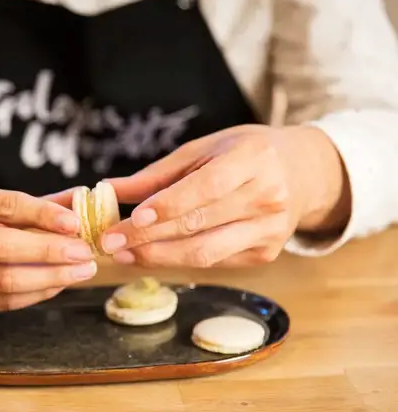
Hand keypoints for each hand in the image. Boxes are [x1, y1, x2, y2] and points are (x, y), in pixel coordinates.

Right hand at [0, 177, 96, 313]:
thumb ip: (35, 203)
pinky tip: (58, 283)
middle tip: (85, 252)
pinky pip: (3, 302)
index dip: (43, 215)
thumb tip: (82, 202)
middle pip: (2, 247)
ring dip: (51, 277)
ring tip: (81, 271)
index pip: (4, 205)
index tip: (76, 223)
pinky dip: (36, 294)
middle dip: (51, 251)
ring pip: (5, 281)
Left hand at [100, 125, 349, 267]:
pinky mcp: (265, 254)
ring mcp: (270, 230)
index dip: (168, 205)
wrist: (301, 174)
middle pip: (200, 224)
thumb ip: (158, 174)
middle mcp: (268, 196)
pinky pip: (214, 262)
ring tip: (124, 254)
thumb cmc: (245, 155)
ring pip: (205, 252)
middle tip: (110, 242)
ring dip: (159, 256)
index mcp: (253, 159)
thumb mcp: (205, 149)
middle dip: (149, 236)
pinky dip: (178, 260)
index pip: (207, 186)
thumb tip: (110, 189)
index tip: (132, 218)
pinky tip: (152, 255)